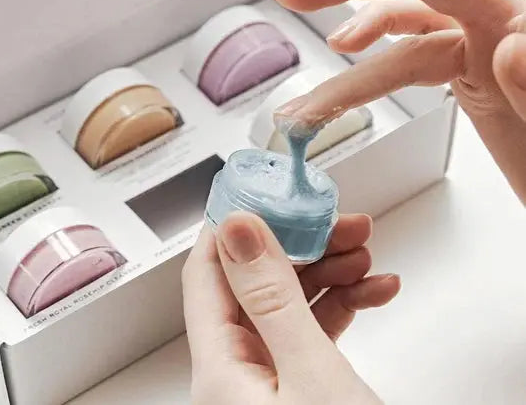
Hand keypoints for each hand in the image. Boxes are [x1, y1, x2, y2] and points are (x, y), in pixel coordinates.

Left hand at [182, 212, 399, 404]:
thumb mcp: (310, 371)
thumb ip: (273, 299)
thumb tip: (239, 231)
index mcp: (219, 369)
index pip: (206, 275)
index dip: (232, 229)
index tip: (265, 194)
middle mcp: (234, 374)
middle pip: (254, 287)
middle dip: (302, 249)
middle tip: (341, 226)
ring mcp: (266, 382)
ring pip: (287, 306)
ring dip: (328, 276)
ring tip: (364, 257)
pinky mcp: (297, 388)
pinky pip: (310, 333)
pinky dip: (340, 308)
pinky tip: (373, 292)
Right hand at [272, 0, 525, 202]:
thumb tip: (512, 44)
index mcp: (524, 26)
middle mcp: (503, 23)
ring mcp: (483, 46)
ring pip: (400, 39)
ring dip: (347, 73)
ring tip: (304, 105)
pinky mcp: (469, 70)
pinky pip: (408, 61)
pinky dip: (368, 76)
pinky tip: (347, 74)